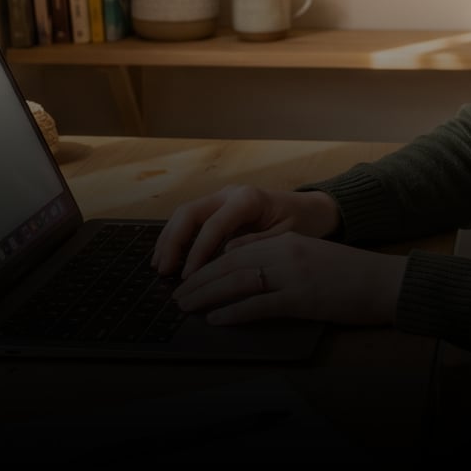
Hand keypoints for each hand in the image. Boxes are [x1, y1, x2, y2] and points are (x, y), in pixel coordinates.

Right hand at [152, 185, 340, 277]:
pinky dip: (177, 236)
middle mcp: (230, 193)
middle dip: (173, 242)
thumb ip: (258, 244)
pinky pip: (191, 219)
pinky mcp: (218, 207)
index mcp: (248, 199)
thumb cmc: (301, 223)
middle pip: (190, 213)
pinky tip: (169, 256)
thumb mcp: (286, 237)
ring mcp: (221, 198)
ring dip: (169, 238)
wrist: (310, 209)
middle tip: (163, 270)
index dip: (198, 252)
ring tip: (159, 265)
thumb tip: (226, 254)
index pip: (213, 225)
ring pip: (185, 213)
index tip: (188, 276)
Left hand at [172, 231, 406, 327]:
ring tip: (186, 306)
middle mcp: (285, 252)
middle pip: (230, 264)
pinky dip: (234, 312)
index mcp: (286, 240)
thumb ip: (274, 253)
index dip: (207, 264)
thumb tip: (236, 256)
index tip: (188, 277)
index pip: (235, 249)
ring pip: (238, 281)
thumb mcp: (308, 253)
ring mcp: (293, 274)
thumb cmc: (348, 272)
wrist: (383, 282)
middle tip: (177, 295)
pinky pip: (259, 304)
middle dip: (199, 280)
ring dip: (207, 294)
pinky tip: (217, 319)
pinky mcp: (302, 298)